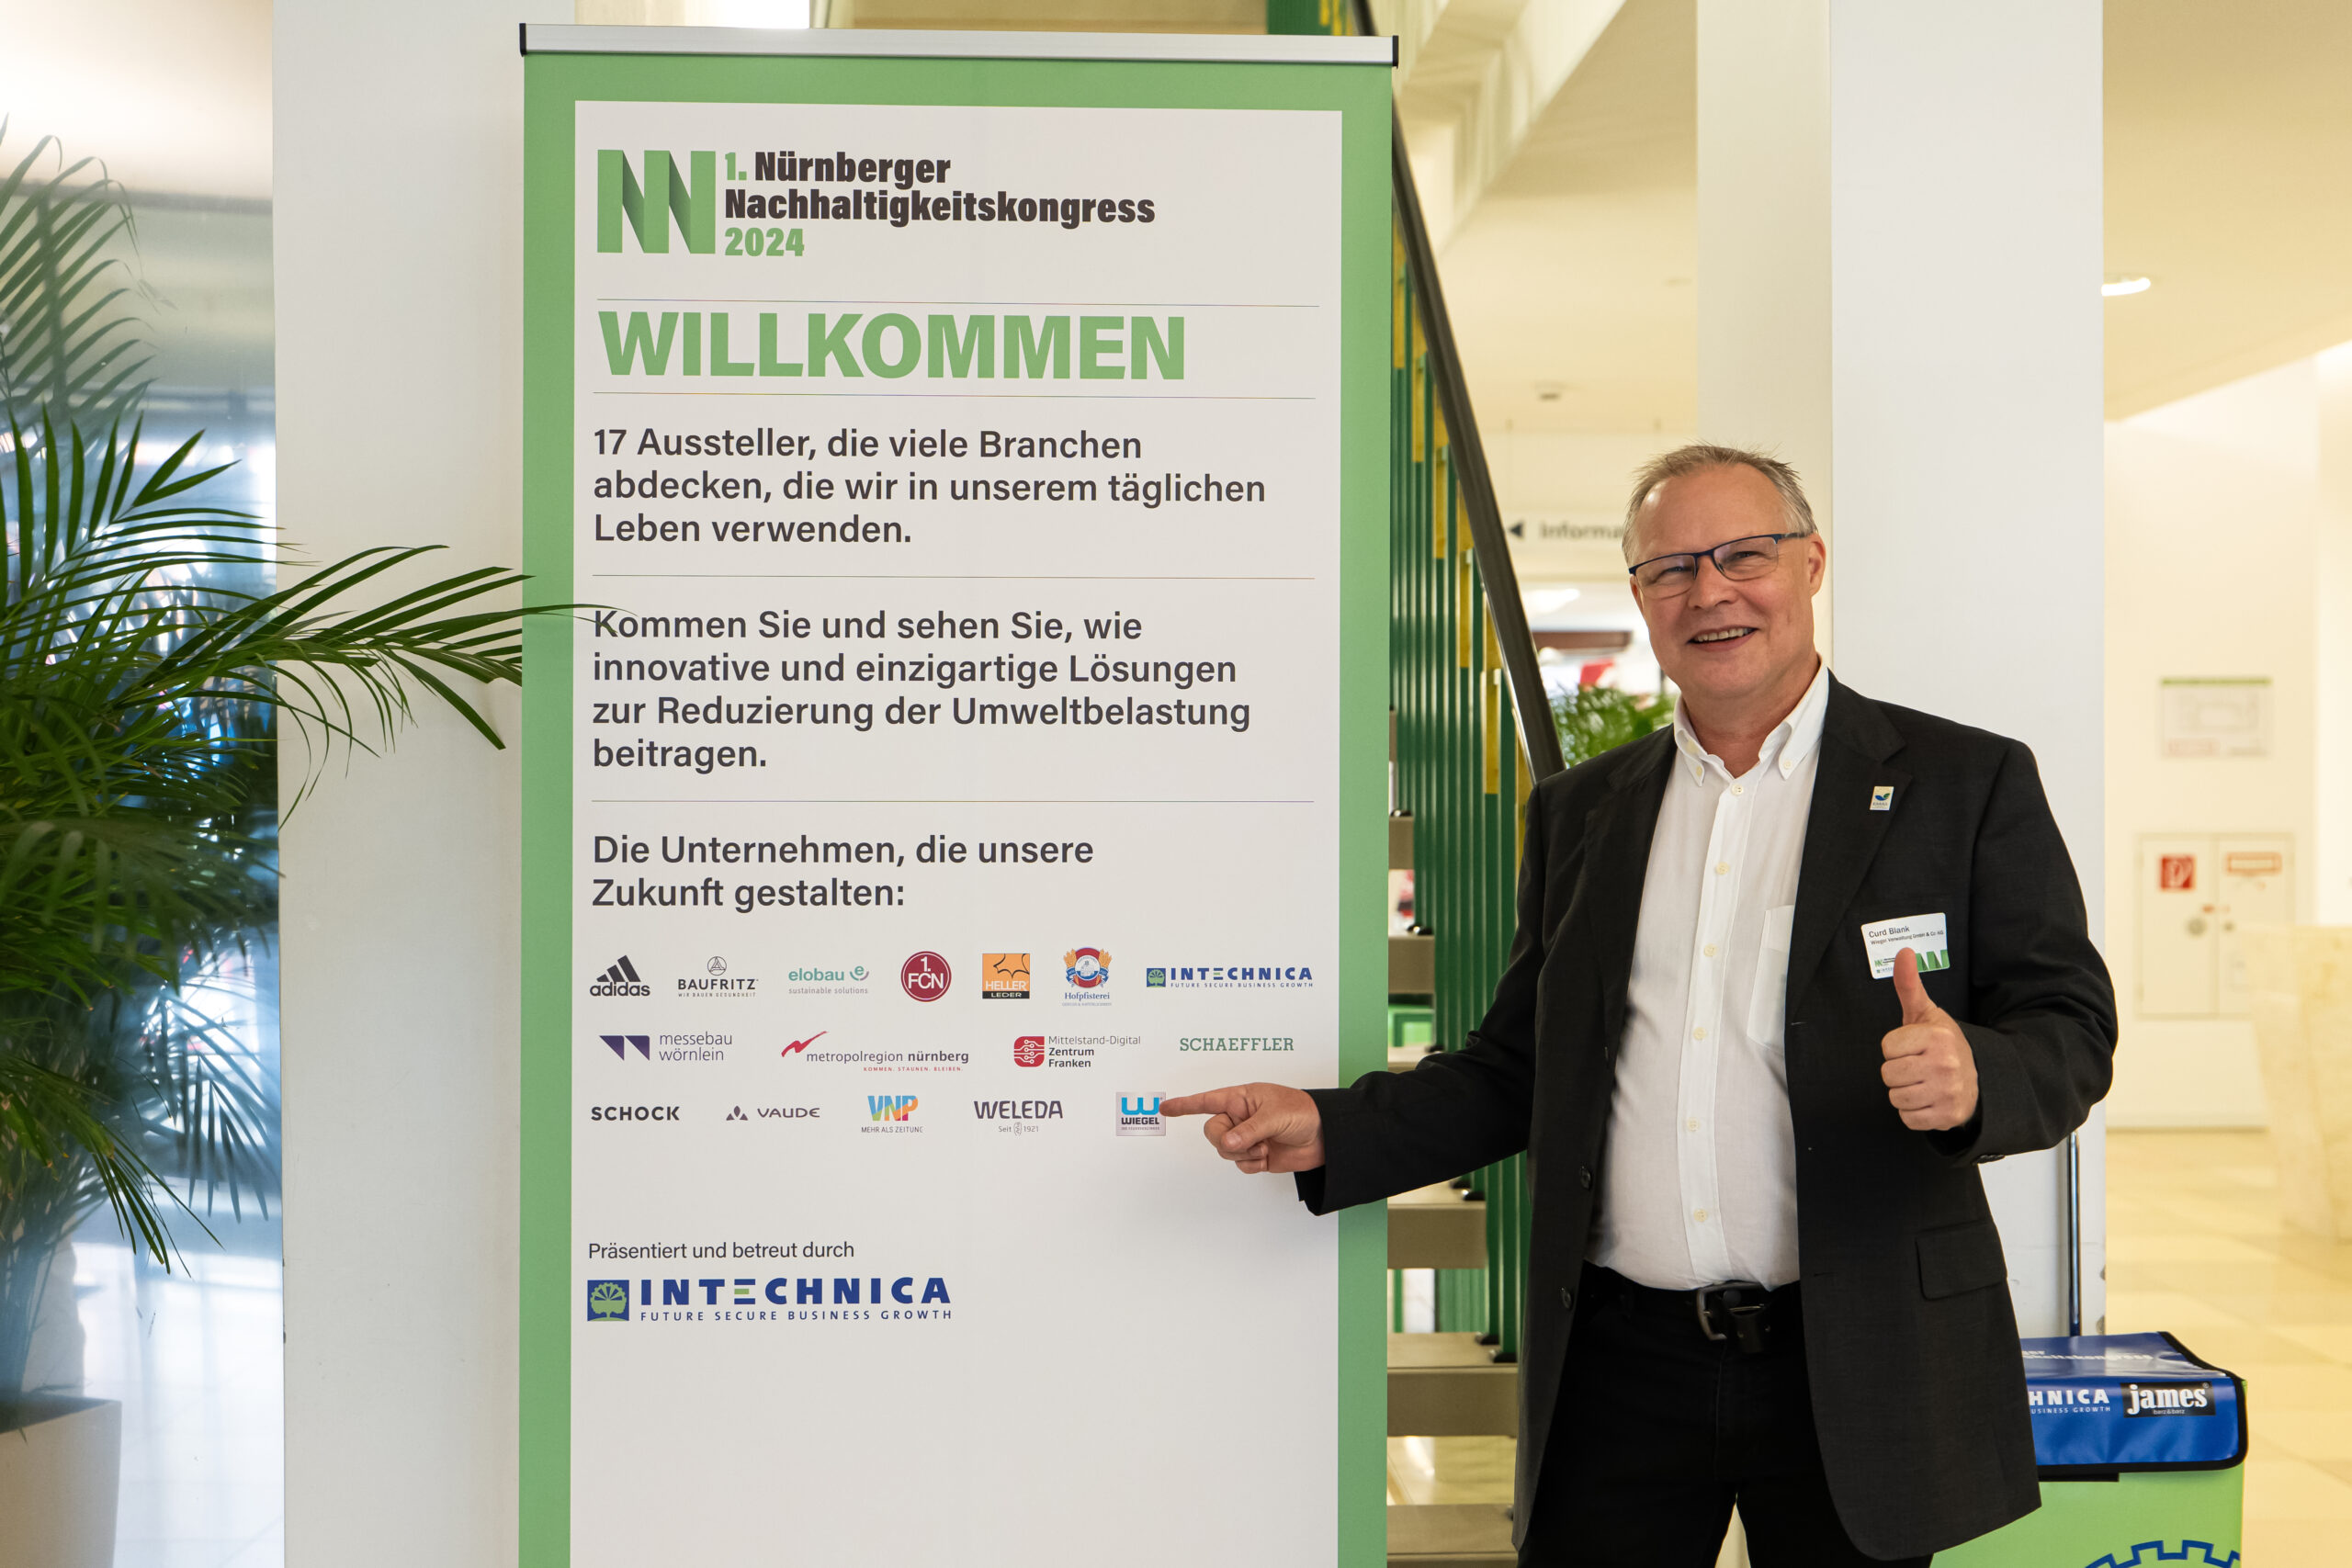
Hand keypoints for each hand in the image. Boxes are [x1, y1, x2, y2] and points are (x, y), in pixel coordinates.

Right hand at [1160, 1083, 1325, 1173]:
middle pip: (1212, 1132)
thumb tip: (1227, 1143)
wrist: (1327, 1137)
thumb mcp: (1275, 1115)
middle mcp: (1241, 1117)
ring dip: (1243, 1153)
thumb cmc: (1304, 1112)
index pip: (1207, 1100)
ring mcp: (1247, 1137)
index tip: (1164, 1108)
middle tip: (1247, 1141)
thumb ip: (1248, 1130)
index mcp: (1242, 1098)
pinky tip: (1267, 1157)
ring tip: (1265, 1147)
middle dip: (1226, 1140)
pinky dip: (1251, 1164)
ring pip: (1224, 1150)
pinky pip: (1239, 1164)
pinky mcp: (1256, 1155)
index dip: (1184, 1105)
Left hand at [1880, 947, 1978, 1131]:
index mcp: (1936, 1037)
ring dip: (1904, 1093)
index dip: (1895, 1048)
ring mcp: (1948, 1092)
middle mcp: (1945, 1064)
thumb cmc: (1941, 1045)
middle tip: (1918, 1067)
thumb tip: (1903, 952)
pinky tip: (1929, 1100)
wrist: (1977, 1078)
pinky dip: (1914, 1113)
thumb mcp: (1926, 1014)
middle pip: (1888, 1075)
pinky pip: (1908, 1119)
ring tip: (1923, 1083)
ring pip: (1896, 1098)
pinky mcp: (1948, 1117)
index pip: (1887, 1047)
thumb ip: (1909, 985)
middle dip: (1898, 1072)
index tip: (1913, 1047)